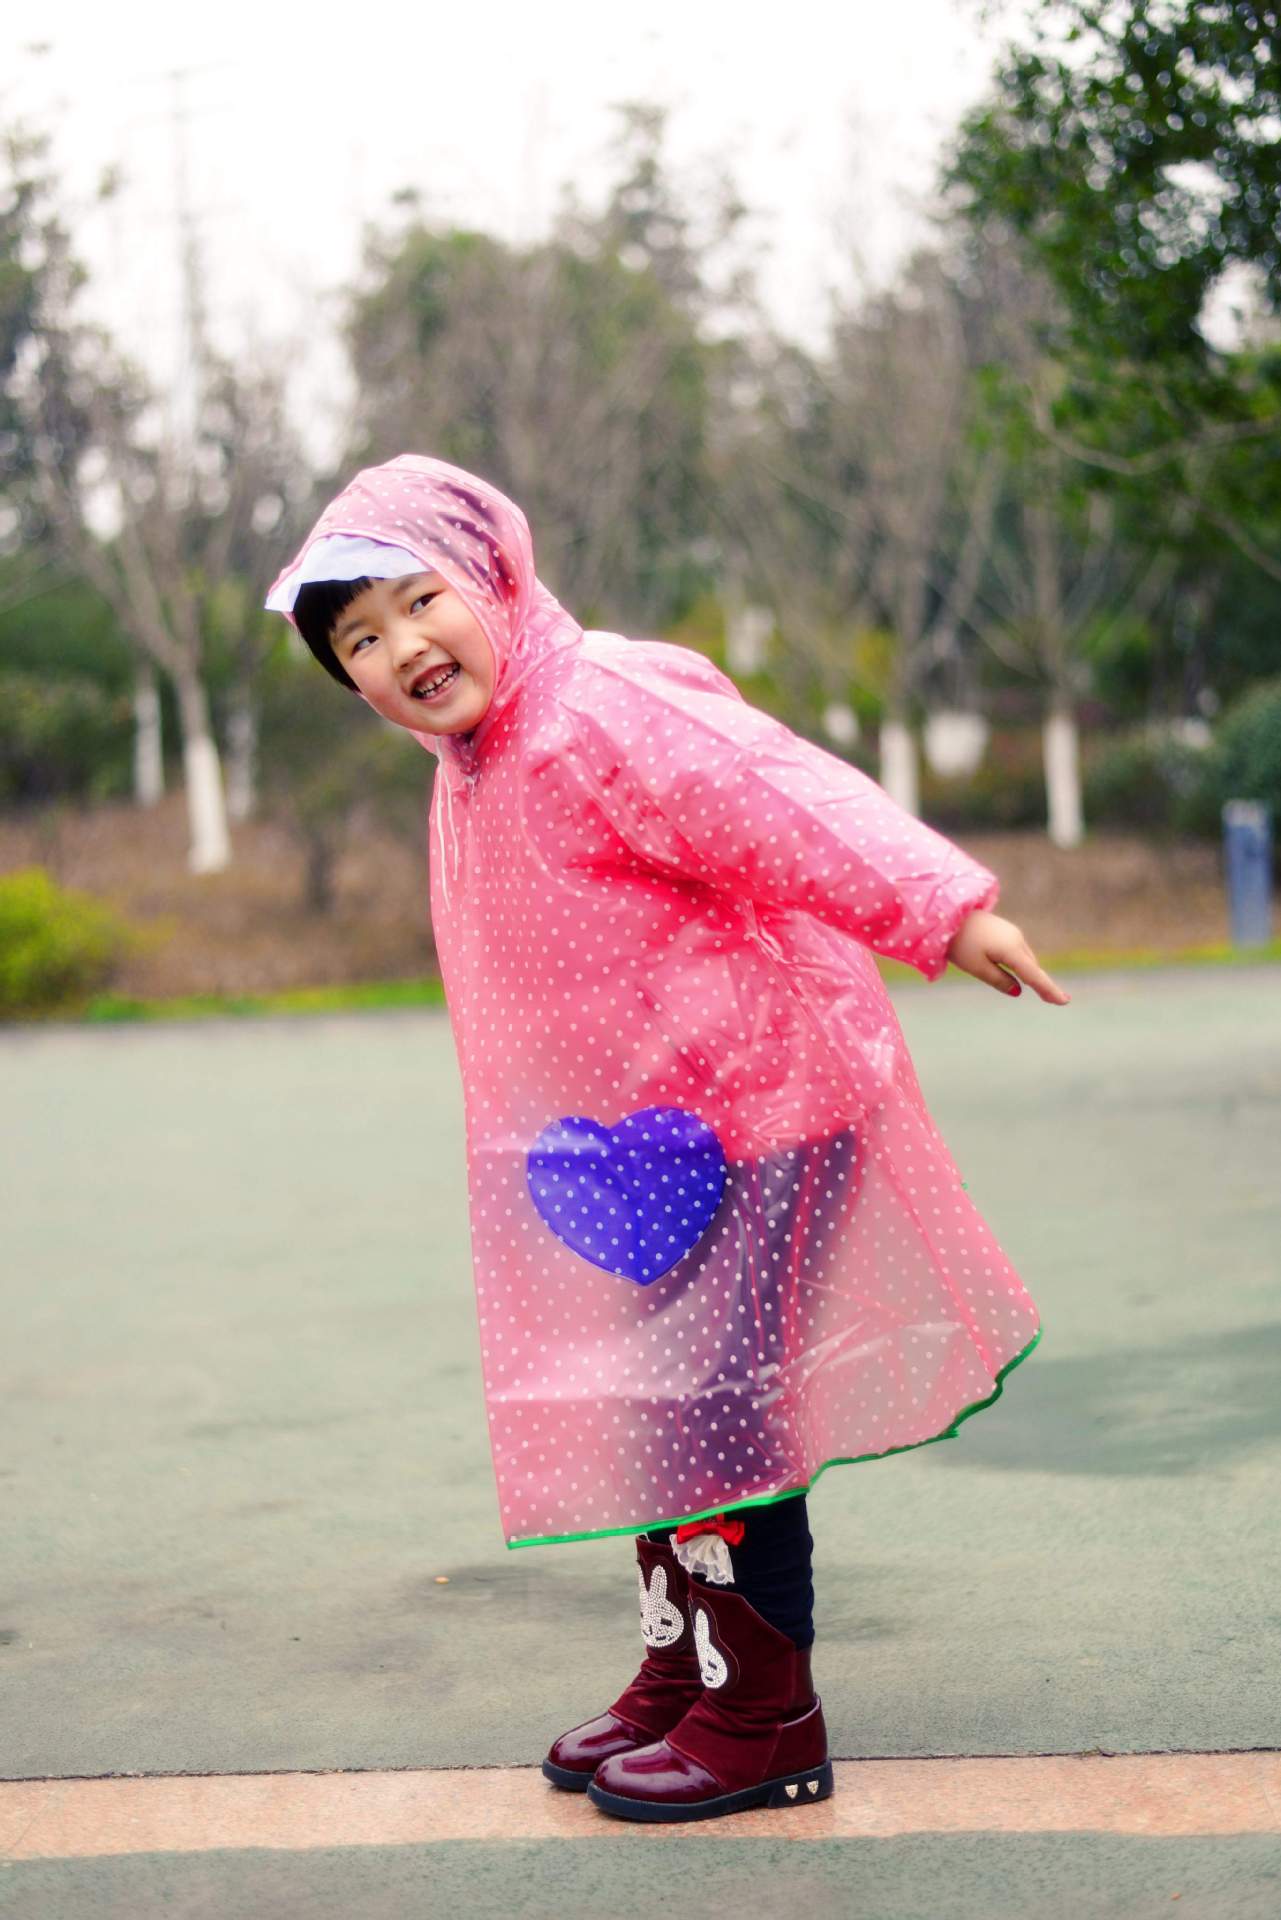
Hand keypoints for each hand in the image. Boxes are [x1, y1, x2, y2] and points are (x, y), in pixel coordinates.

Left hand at [945, 910, 1069, 1002]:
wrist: (948, 914)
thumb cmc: (959, 943)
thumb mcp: (977, 967)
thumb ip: (999, 980)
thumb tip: (1018, 991)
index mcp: (1011, 949)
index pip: (1034, 975)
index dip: (1049, 990)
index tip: (1064, 1001)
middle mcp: (1016, 939)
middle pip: (1031, 967)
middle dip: (1042, 983)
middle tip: (1057, 1000)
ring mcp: (1012, 933)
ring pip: (1025, 959)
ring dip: (1031, 973)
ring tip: (1042, 990)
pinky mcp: (1005, 931)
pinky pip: (1018, 952)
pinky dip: (1022, 964)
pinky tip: (1022, 973)